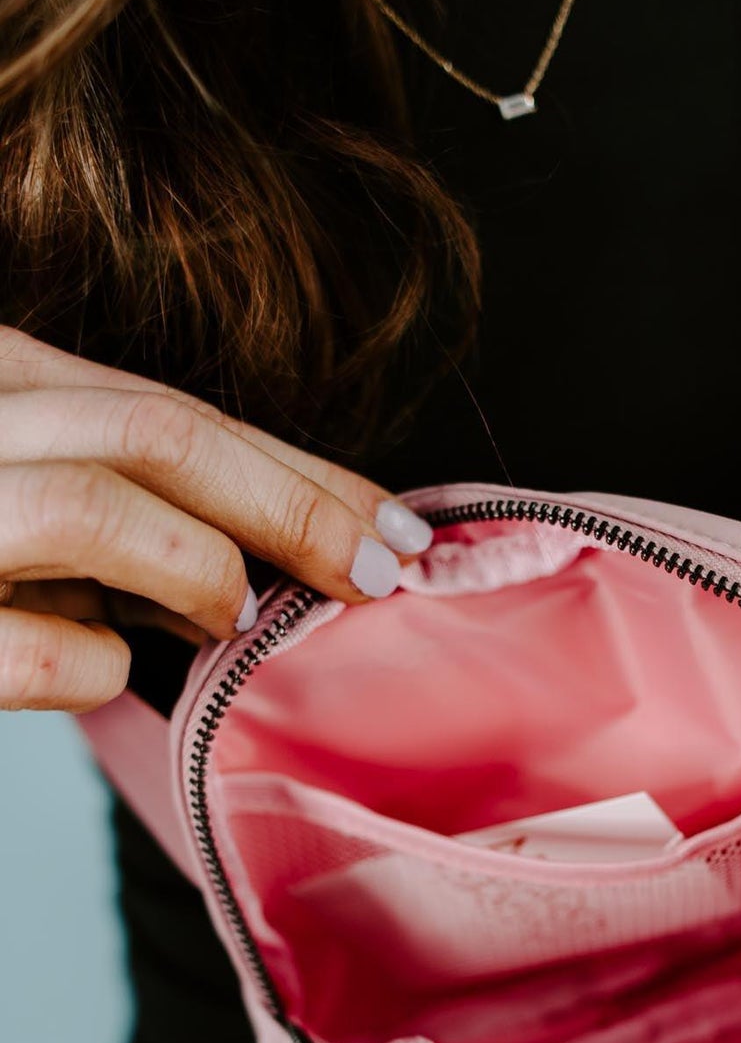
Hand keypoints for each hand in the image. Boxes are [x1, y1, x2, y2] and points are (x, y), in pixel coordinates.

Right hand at [0, 325, 434, 711]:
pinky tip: (103, 666)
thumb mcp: (30, 498)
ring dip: (203, 569)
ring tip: (241, 620)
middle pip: (161, 436)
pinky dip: (97, 667)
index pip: (178, 413)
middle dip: (296, 510)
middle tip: (376, 575)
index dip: (305, 474)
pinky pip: (45, 651)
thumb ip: (133, 519)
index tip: (399, 527)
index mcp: (6, 375)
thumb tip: (262, 573)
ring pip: (95, 509)